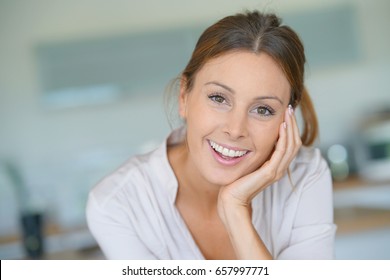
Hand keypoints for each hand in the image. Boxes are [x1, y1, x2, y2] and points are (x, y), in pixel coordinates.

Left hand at [218, 105, 301, 220]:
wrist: (231, 199)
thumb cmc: (236, 182)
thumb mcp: (248, 163)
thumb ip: (254, 153)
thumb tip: (251, 138)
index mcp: (275, 166)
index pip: (290, 144)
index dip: (290, 128)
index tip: (286, 113)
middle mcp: (279, 168)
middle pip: (295, 142)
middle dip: (293, 124)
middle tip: (289, 108)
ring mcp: (276, 171)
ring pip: (292, 145)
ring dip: (291, 127)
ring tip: (288, 112)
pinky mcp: (270, 172)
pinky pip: (282, 152)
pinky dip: (284, 137)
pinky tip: (281, 126)